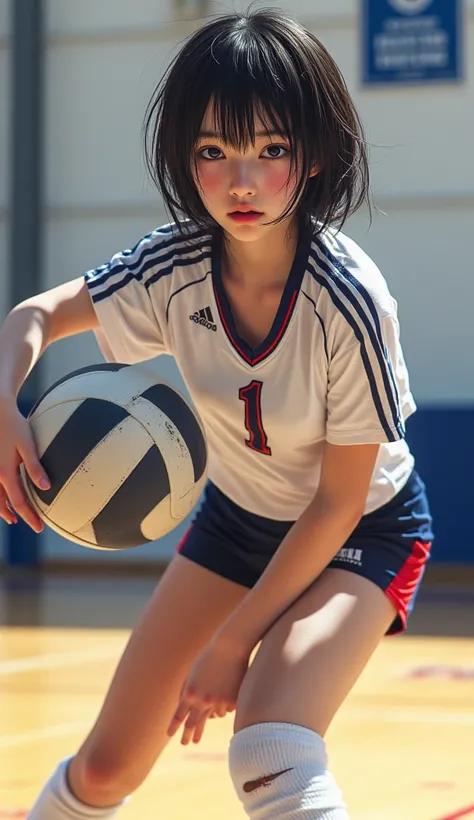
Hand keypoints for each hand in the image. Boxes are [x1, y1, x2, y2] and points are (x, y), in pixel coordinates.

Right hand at [0, 397, 49, 531]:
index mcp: (5, 472)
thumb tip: (46, 488)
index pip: (19, 502)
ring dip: (3, 509)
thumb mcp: (27, 444)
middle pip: (3, 503)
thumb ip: (35, 467)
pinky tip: (2, 496)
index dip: (29, 516)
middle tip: (32, 525)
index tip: (39, 527)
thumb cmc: (14, 425)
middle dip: (17, 516)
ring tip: (12, 517)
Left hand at [168, 640, 250, 744]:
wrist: (230, 646)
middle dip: (188, 735)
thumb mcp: (193, 673)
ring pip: (213, 717)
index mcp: (190, 692)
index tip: (169, 735)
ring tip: (202, 729)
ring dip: (210, 717)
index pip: (179, 715)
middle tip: (185, 744)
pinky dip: (224, 706)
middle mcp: (202, 700)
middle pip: (193, 723)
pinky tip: (227, 697)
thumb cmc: (209, 656)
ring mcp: (217, 702)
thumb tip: (186, 708)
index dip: (174, 726)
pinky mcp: (231, 701)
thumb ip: (187, 690)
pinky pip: (226, 710)